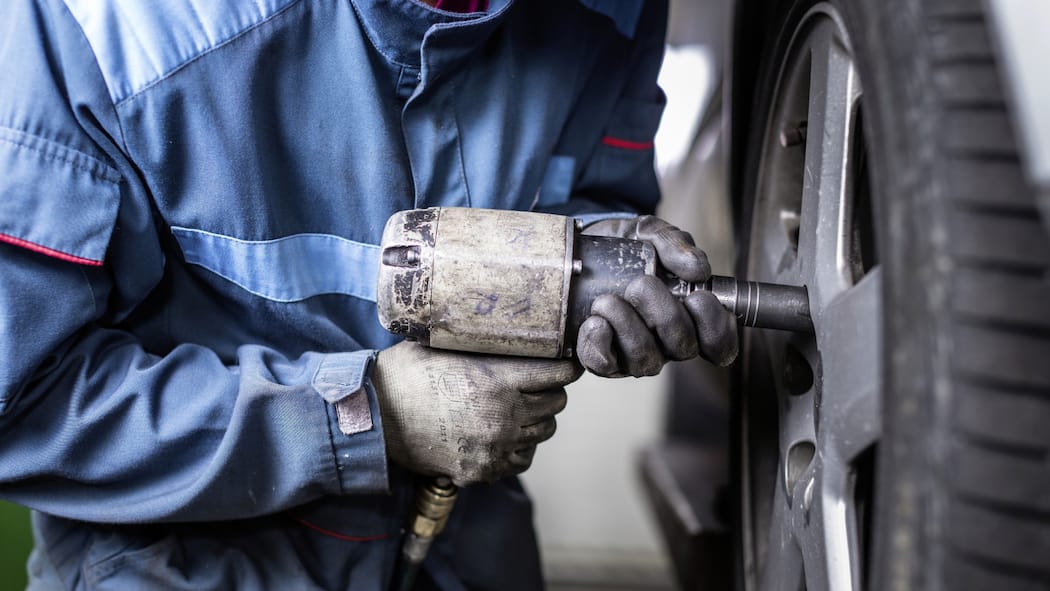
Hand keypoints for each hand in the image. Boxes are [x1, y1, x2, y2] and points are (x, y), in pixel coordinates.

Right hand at [369, 341, 581, 485]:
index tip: (567, 363)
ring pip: (543, 431)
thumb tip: (512, 326)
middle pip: (555, 403)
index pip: (558, 374)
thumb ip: (483, 345)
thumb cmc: (406, 374)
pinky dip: (519, 446)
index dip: (567, 367)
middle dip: (550, 390)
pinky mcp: (482, 469)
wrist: (374, 417)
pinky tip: (504, 433)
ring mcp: (493, 446)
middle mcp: (502, 415)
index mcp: (496, 380)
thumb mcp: (445, 346)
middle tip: (537, 383)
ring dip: (536, 418)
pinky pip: (522, 459)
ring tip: (518, 408)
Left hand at [577, 215, 737, 376]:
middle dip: (665, 315)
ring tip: (607, 300)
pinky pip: (604, 365)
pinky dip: (599, 345)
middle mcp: (666, 342)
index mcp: (689, 317)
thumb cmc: (626, 246)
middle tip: (641, 284)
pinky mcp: (602, 358)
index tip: (698, 298)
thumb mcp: (651, 233)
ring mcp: (635, 354)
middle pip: (682, 348)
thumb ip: (675, 243)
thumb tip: (697, 269)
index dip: (717, 329)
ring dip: (628, 327)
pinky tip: (594, 322)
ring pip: (645, 360)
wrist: (581, 248)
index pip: (720, 344)